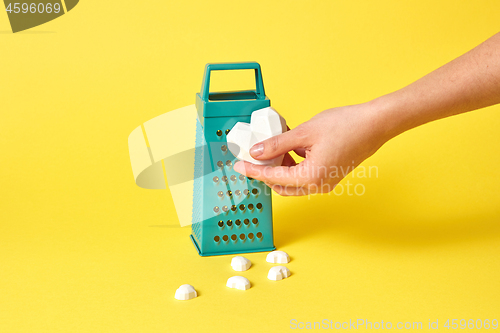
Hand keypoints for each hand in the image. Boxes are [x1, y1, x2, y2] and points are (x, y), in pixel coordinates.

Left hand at [233, 102, 388, 195]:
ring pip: (292, 182)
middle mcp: (318, 186)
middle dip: (265, 172)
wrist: (375, 124)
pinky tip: (290, 147)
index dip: (253, 171)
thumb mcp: (304, 132)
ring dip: (280, 168)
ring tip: (274, 146)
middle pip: (281, 186)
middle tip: (254, 155)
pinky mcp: (329, 176)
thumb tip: (256, 152)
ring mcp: (325, 183)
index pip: (273, 178)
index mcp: (311, 177)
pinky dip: (293, 165)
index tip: (238, 166)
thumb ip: (277, 144)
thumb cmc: (346, 126)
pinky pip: (304, 176)